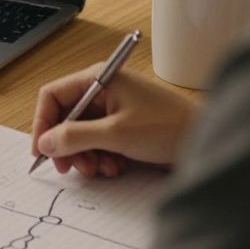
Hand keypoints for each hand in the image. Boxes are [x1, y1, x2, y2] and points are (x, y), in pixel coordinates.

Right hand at [31, 64, 198, 178]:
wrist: (207, 139)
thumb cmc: (168, 127)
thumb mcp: (115, 134)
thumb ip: (75, 137)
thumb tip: (46, 142)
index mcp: (99, 79)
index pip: (53, 96)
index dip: (43, 123)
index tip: (42, 150)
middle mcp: (104, 90)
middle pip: (66, 117)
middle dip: (66, 145)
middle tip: (70, 168)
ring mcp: (115, 108)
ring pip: (81, 133)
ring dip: (85, 155)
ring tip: (100, 169)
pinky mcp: (124, 125)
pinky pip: (98, 142)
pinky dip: (101, 157)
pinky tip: (116, 166)